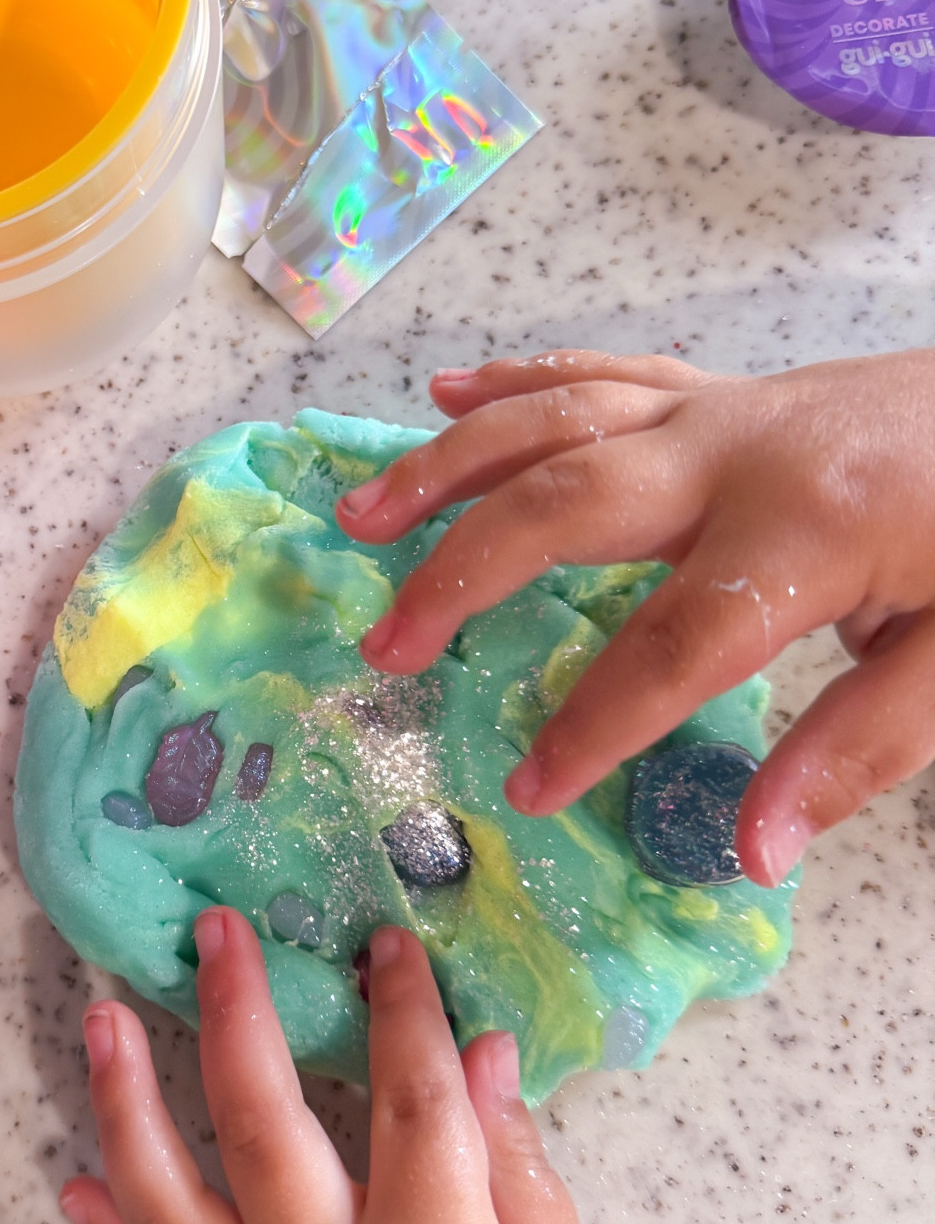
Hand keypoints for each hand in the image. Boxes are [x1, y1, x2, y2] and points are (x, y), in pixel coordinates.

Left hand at [60, 908, 715, 1223]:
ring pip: (172, 1213)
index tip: (386, 940)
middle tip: (215, 933)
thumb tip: (483, 1057)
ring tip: (100, 1021)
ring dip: (126, 1109)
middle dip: (235, 1014)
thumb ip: (519, 1173)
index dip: (401, 1007)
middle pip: (260, 1126)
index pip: (409, 1095)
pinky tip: (78, 1186)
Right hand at [334, 349, 934, 887]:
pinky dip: (519, 382)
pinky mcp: (725, 387)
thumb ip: (860, 749)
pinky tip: (450, 391)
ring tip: (364, 514)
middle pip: (566, 502)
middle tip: (386, 640)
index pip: (672, 645)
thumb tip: (750, 851)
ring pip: (557, 421)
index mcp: (807, 531)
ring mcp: (724, 407)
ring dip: (451, 464)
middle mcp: (740, 453)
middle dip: (464, 574)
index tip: (528, 788)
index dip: (595, 724)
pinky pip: (601, 372)